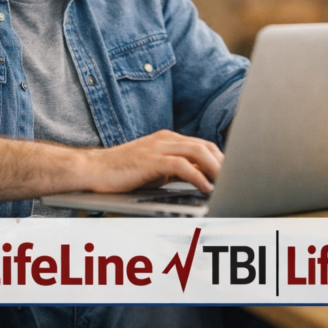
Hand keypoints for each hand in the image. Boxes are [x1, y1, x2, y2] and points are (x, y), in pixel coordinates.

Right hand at [81, 130, 224, 193]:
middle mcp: (165, 139)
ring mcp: (157, 148)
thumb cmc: (122, 173)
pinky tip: (205, 188)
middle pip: (204, 146)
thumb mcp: (154, 170)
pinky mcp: (150, 160)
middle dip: (222, 162)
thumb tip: (201, 179)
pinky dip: (197, 176)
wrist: (92, 169)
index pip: (202, 145)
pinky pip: (181, 165)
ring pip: (197, 152)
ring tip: (226, 183)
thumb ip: (175, 171)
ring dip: (215, 168)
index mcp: (168, 139)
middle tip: (235, 179)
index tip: (232, 173)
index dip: (220, 158)